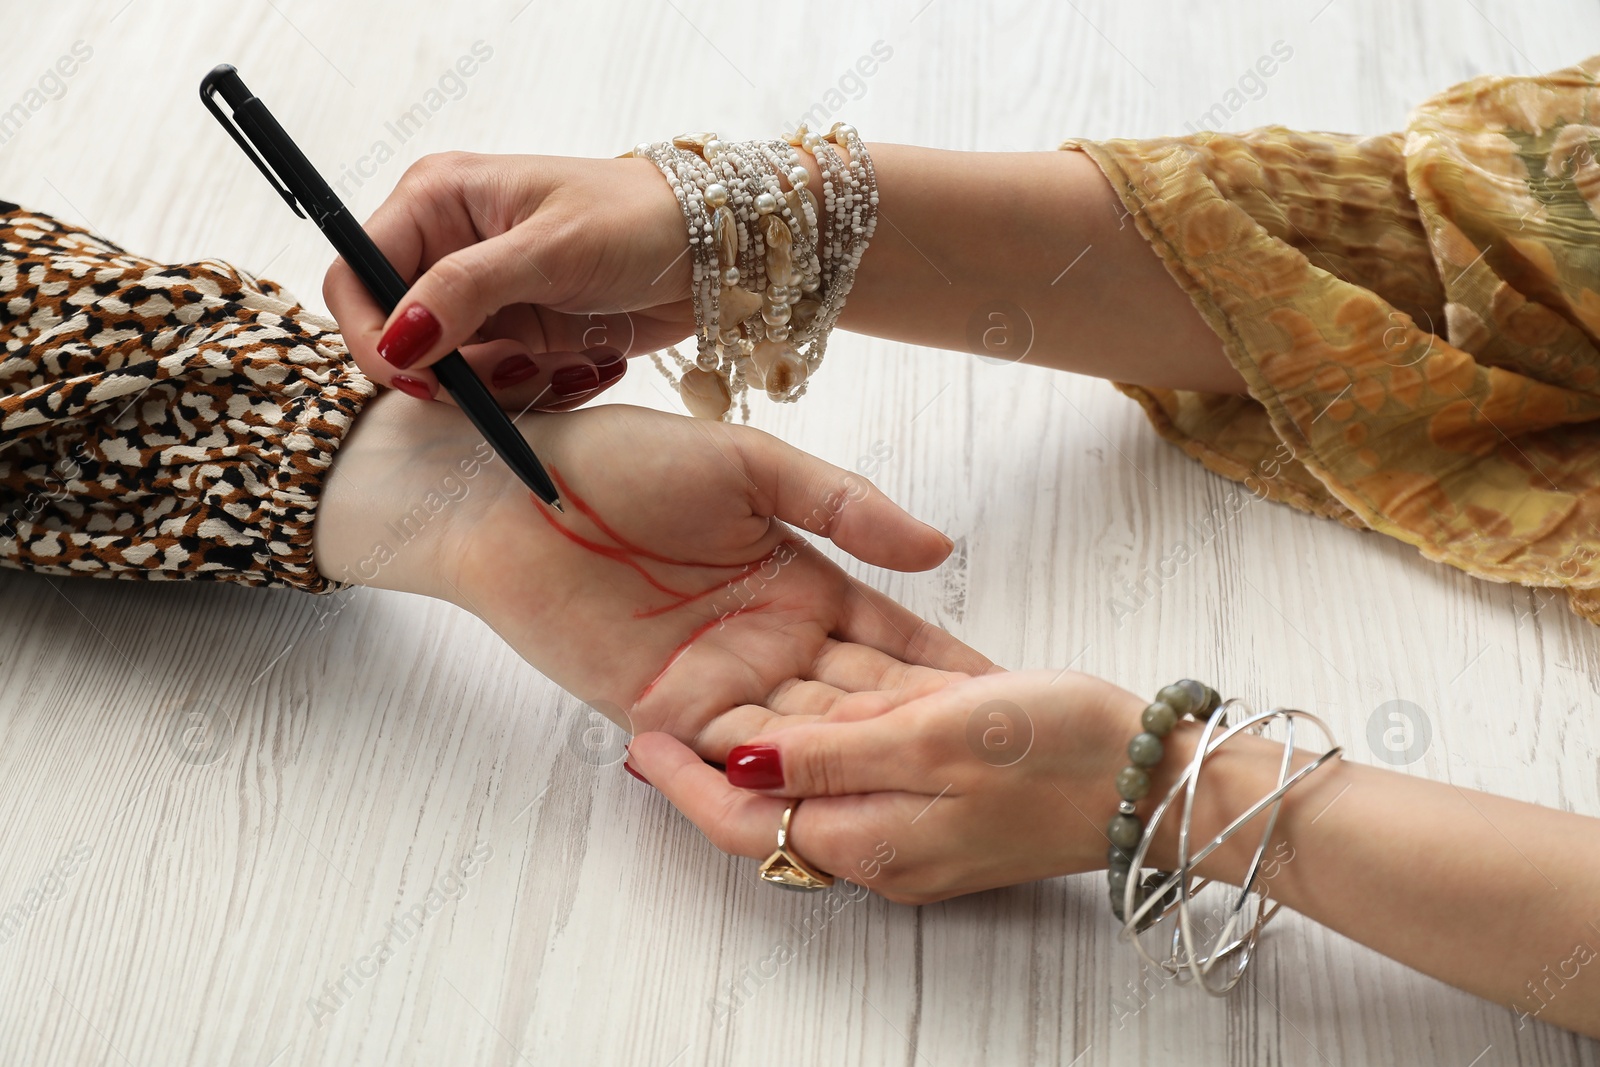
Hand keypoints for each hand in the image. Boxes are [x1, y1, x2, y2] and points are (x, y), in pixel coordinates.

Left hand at [314, 393, 992, 756]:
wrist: (505, 483)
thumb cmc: (620, 458)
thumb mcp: (748, 462)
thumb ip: (842, 504)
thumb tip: (940, 549)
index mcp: (804, 582)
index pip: (896, 642)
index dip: (951, 671)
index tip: (1017, 703)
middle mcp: (770, 643)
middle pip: (863, 705)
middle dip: (923, 740)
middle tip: (1000, 777)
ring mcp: (717, 683)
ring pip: (807, 740)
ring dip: (862, 769)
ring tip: (936, 804)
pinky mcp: (659, 713)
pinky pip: (728, 758)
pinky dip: (774, 781)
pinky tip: (831, 804)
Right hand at [322, 152, 692, 410]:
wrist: (714, 251)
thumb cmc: (638, 220)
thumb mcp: (550, 250)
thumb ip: (465, 290)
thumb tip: (397, 338)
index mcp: (437, 201)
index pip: (357, 274)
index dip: (371, 333)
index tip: (416, 376)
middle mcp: (448, 248)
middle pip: (397, 335)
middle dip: (446, 371)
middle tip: (510, 372)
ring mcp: (484, 299)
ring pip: (449, 373)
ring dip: (502, 385)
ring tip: (561, 361)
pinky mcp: (520, 336)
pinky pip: (499, 386)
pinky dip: (536, 390)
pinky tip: (586, 364)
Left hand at [627, 670, 1149, 902]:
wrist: (1162, 781)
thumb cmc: (1059, 753)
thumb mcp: (932, 736)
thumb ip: (830, 752)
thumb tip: (740, 759)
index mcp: (868, 837)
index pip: (744, 817)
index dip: (685, 779)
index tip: (635, 736)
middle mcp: (880, 844)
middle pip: (777, 798)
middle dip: (729, 749)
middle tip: (674, 693)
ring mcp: (915, 829)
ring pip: (824, 774)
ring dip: (786, 731)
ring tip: (734, 671)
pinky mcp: (946, 804)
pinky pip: (874, 765)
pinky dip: (848, 726)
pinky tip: (836, 683)